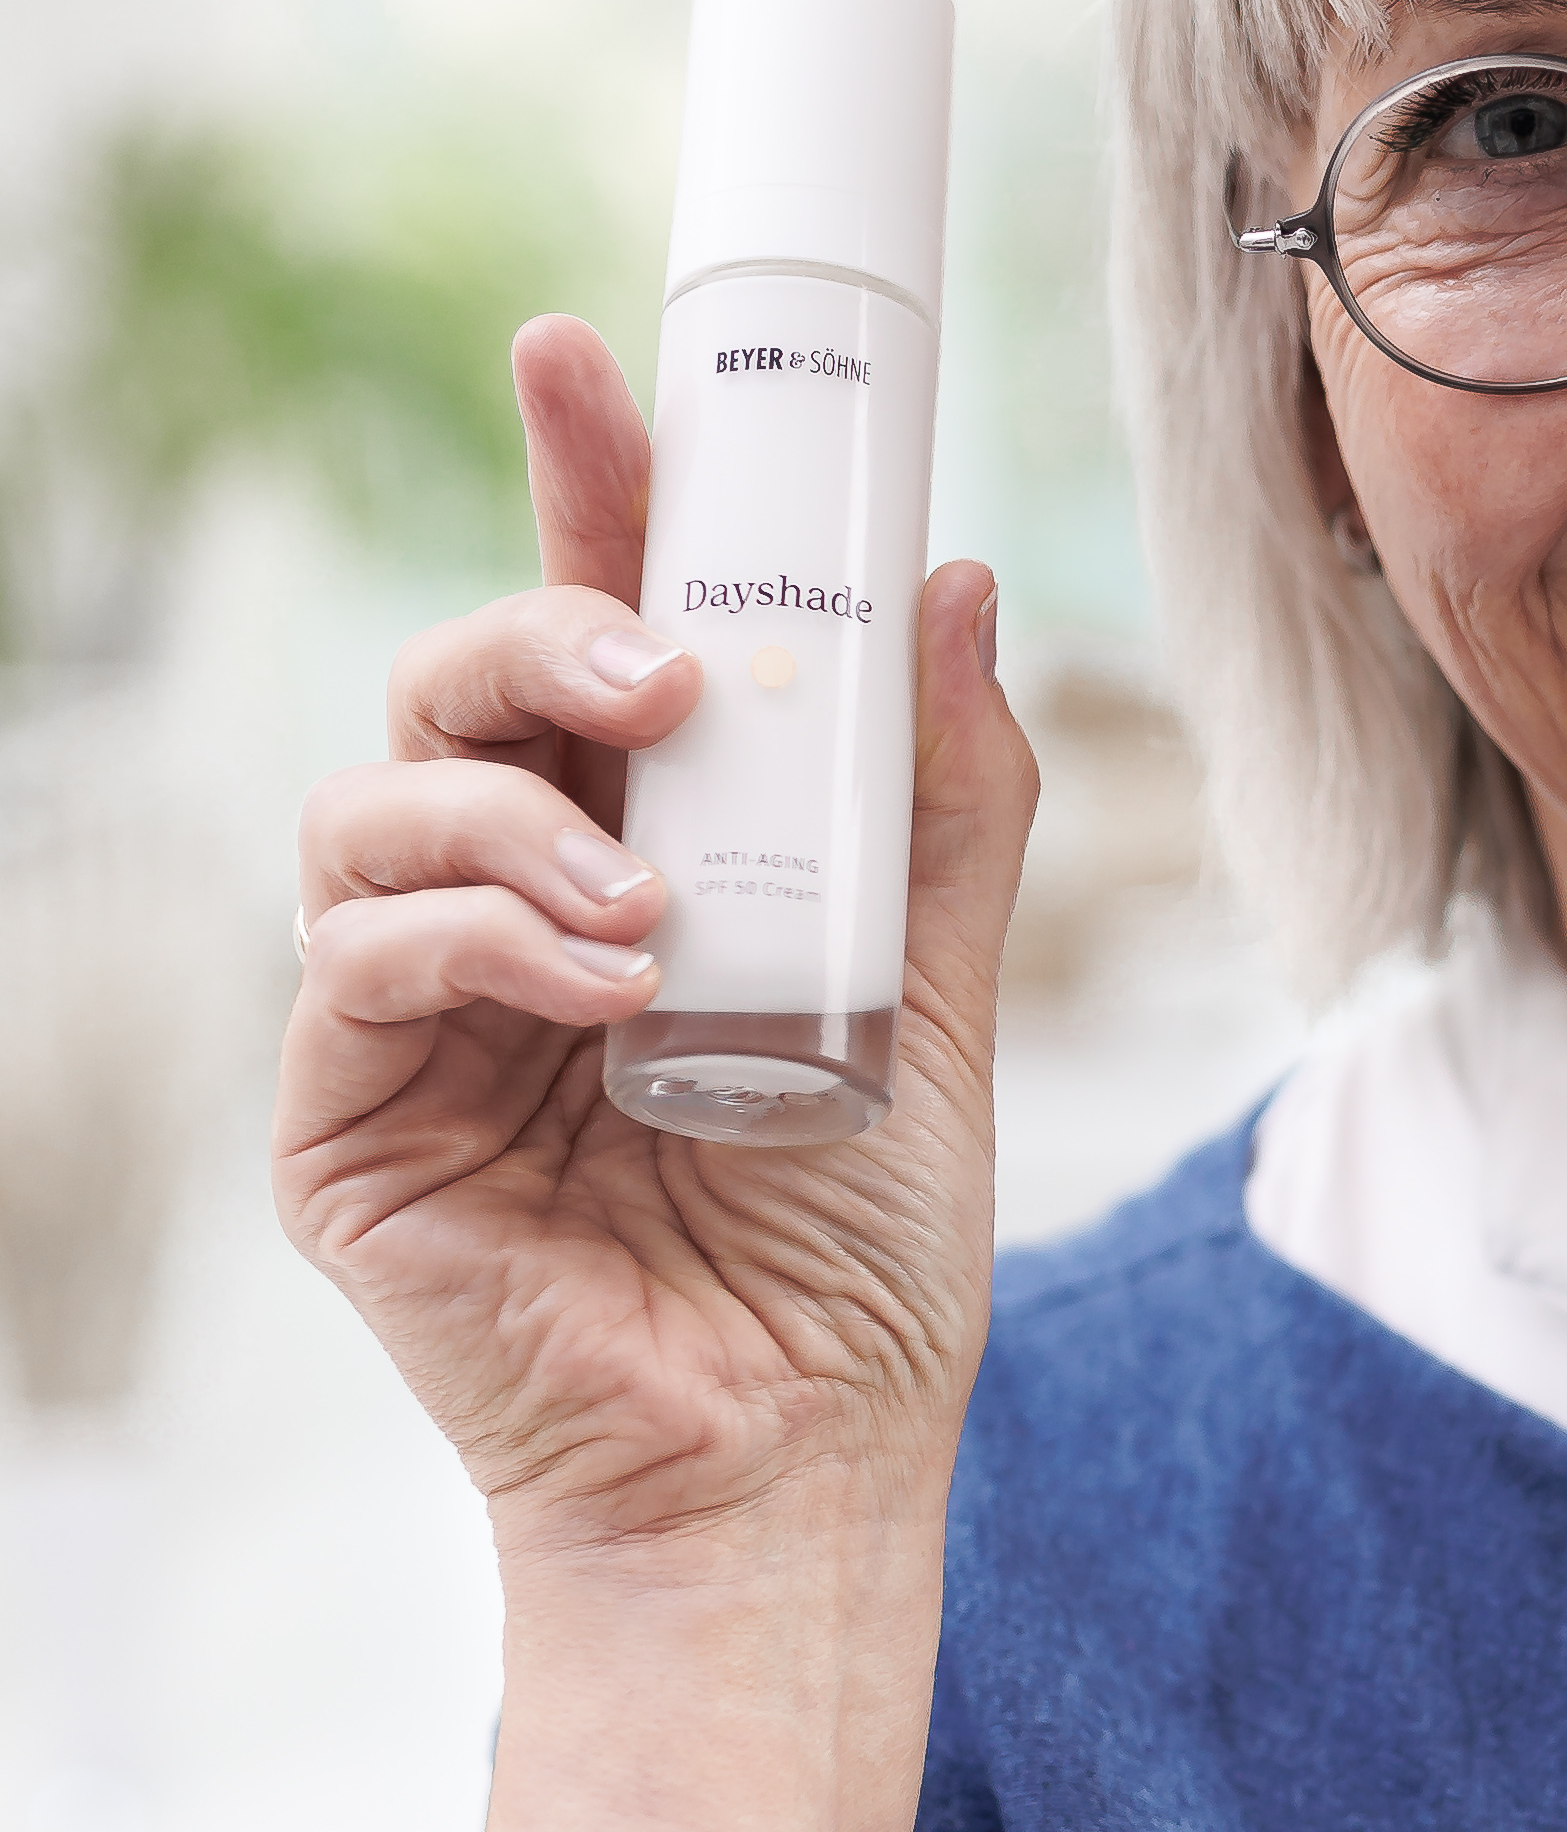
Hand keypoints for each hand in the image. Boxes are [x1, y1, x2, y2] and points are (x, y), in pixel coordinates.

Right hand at [277, 317, 1036, 1567]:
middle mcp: (509, 908)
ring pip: (374, 799)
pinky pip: (354, 957)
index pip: (593, 638)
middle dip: (541, 630)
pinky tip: (591, 980)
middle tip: (667, 672)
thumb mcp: (935, 1001)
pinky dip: (468, 935)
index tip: (588, 364)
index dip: (582, 495)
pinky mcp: (347, 1121)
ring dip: (511, 812)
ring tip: (648, 908)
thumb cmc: (854, 1260)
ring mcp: (412, 1013)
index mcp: (641, 856)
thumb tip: (954, 587)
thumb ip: (940, 804)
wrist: (800, 1467)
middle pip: (453, 682)